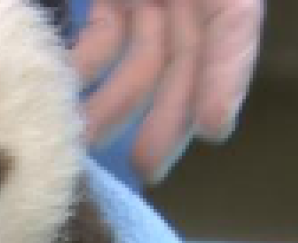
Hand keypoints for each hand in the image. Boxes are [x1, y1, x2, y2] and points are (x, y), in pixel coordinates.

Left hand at [73, 0, 263, 182]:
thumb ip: (205, 11)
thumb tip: (180, 34)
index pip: (234, 27)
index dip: (224, 78)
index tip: (213, 127)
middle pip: (188, 64)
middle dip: (168, 119)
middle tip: (146, 170)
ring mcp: (152, 0)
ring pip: (140, 64)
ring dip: (112, 108)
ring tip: (83, 145)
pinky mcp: (114, 3)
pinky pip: (102, 41)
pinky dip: (83, 72)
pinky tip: (63, 101)